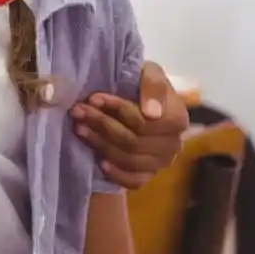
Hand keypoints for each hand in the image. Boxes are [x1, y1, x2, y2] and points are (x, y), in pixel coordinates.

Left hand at [70, 61, 189, 189]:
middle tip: (77, 111)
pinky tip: (99, 162)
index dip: (117, 109)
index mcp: (177, 119)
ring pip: (129, 159)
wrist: (138, 97)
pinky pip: (134, 181)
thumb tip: (151, 113)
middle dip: (102, 124)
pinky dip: (117, 173)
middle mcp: (173, 145)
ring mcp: (161, 162)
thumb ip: (153, 86)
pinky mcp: (148, 174)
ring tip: (79, 128)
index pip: (143, 121)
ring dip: (100, 144)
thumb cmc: (142, 83)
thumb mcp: (150, 72)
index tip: (93, 98)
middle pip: (133, 141)